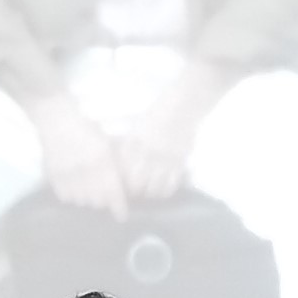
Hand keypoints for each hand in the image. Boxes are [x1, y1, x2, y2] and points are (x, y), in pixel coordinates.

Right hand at [26, 95, 128, 216]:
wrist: (55, 116)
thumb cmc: (84, 127)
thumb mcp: (104, 142)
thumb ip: (113, 165)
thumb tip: (120, 186)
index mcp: (100, 159)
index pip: (112, 191)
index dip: (118, 207)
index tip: (122, 217)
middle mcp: (85, 169)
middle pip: (97, 200)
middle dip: (102, 201)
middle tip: (102, 194)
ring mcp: (67, 173)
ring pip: (81, 200)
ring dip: (86, 199)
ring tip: (87, 188)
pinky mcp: (53, 175)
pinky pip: (65, 196)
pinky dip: (71, 195)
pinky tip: (73, 186)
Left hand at [113, 65, 223, 200]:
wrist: (185, 106)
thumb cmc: (159, 110)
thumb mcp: (137, 120)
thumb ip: (126, 134)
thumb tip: (111, 141)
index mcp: (135, 140)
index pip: (123, 166)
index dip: (121, 178)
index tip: (120, 183)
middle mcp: (148, 152)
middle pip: (136, 181)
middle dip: (134, 189)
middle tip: (134, 191)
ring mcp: (164, 159)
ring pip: (153, 186)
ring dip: (149, 192)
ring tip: (148, 191)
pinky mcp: (179, 162)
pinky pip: (171, 184)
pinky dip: (165, 190)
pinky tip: (163, 189)